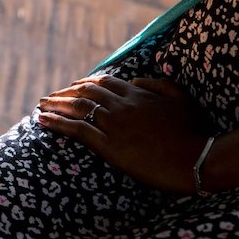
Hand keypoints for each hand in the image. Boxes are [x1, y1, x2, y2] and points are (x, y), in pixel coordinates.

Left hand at [37, 74, 208, 194]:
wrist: (198, 159)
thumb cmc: (195, 132)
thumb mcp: (182, 100)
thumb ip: (159, 85)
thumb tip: (137, 79)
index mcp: (136, 93)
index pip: (103, 82)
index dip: (84, 83)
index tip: (73, 87)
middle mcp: (121, 105)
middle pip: (84, 92)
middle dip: (64, 92)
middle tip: (50, 96)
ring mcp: (114, 124)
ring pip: (76, 108)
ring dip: (55, 104)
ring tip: (40, 105)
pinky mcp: (109, 145)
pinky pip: (76, 130)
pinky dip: (56, 123)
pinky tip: (42, 120)